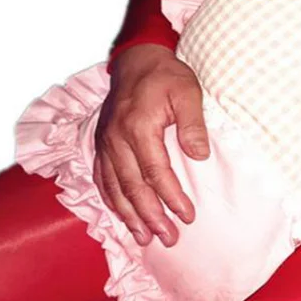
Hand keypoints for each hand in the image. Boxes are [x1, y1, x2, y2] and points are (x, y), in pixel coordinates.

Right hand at [94, 43, 209, 247]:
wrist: (137, 61)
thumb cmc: (166, 76)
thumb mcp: (188, 92)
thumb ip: (193, 124)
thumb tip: (199, 156)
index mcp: (138, 127)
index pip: (155, 172)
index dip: (171, 197)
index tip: (188, 215)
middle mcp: (116, 140)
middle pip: (133, 187)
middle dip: (151, 216)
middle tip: (169, 238)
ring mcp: (105, 143)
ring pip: (114, 188)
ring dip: (130, 216)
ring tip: (146, 239)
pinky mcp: (101, 145)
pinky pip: (103, 179)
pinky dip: (112, 201)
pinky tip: (123, 217)